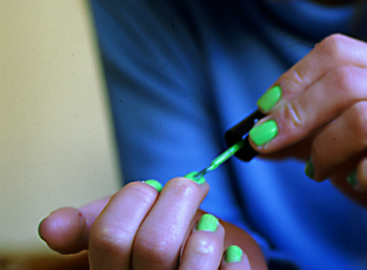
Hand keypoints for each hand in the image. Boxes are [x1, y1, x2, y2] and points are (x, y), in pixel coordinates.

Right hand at [39, 178, 266, 269]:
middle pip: (154, 244)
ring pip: (194, 262)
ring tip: (210, 227)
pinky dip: (234, 260)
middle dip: (179, 200)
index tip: (154, 188)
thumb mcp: (124, 231)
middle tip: (192, 186)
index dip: (135, 199)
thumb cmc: (163, 248)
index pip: (109, 234)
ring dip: (208, 232)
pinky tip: (231, 253)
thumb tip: (50, 226)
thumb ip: (93, 222)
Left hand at [250, 34, 366, 269]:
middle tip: (264, 141)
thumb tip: (252, 133)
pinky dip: (358, 177)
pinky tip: (357, 183)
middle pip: (346, 81)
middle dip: (295, 113)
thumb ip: (301, 131)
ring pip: (363, 119)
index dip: (294, 78)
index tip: (263, 109)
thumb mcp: (339, 140)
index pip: (338, 51)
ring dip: (324, 149)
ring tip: (316, 170)